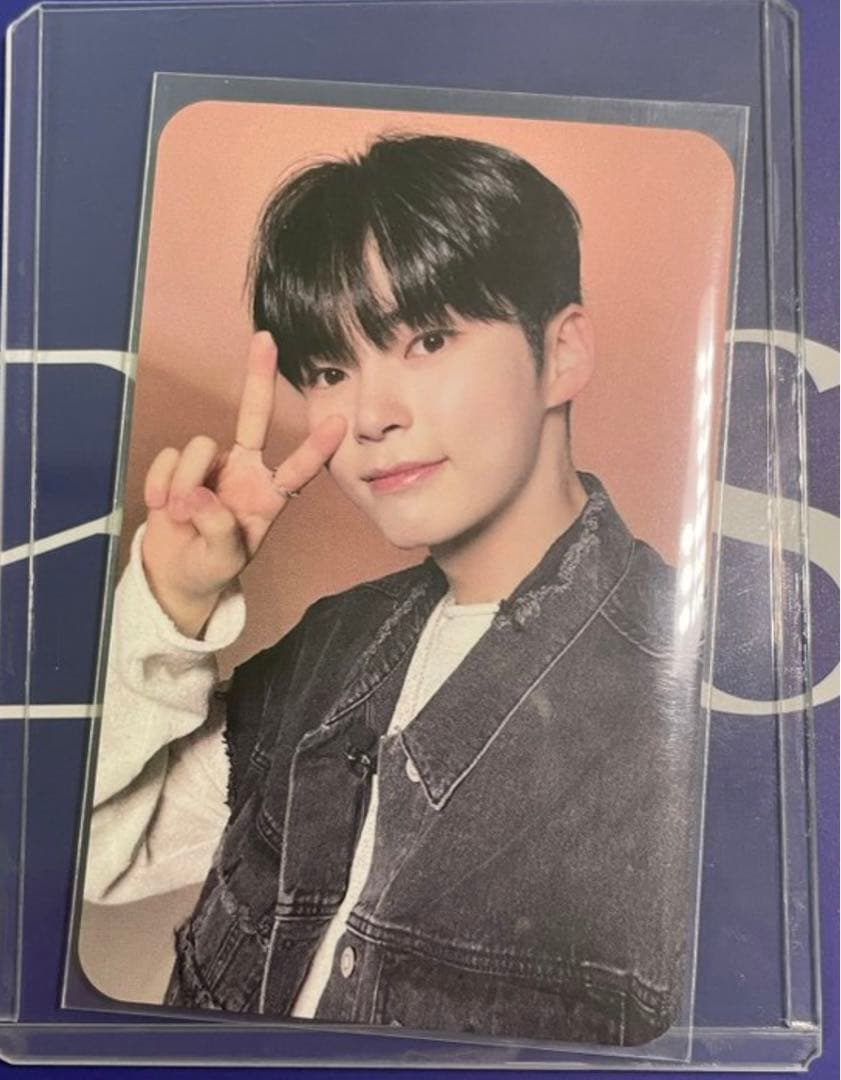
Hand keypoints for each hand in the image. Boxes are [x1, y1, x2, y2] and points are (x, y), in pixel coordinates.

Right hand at [141, 332, 345, 635]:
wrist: (175, 575)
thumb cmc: (211, 567)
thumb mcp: (223, 558)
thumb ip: (217, 529)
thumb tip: (197, 494)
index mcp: (267, 497)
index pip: (298, 469)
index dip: (316, 449)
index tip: (339, 424)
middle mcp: (243, 472)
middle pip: (253, 417)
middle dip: (258, 377)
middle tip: (265, 340)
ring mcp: (210, 466)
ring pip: (199, 448)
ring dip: (185, 485)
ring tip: (182, 518)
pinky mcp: (177, 466)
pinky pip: (169, 459)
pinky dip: (160, 486)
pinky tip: (162, 509)